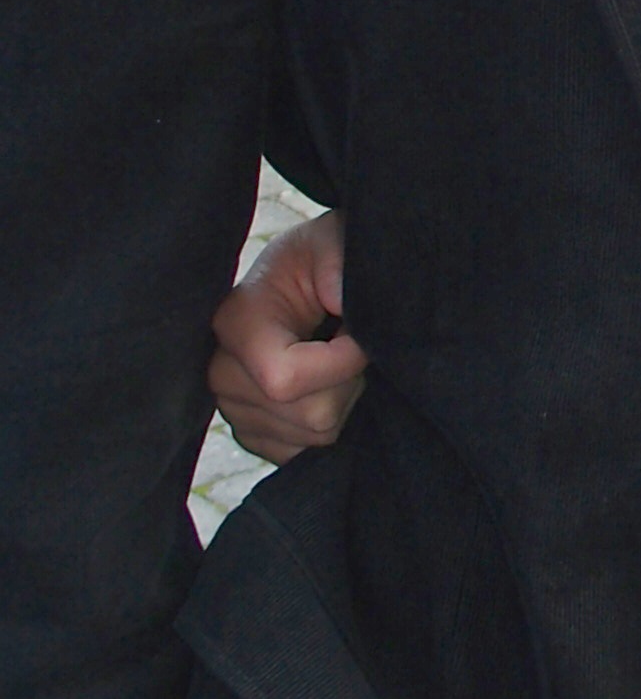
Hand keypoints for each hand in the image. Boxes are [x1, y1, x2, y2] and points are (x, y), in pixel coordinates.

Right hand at [208, 213, 367, 464]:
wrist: (312, 277)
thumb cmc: (326, 257)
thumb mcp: (336, 245)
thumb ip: (341, 273)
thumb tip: (347, 316)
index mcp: (234, 322)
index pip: (284, 379)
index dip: (340, 364)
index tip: (359, 334)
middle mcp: (222, 373)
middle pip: (309, 415)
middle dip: (347, 381)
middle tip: (346, 342)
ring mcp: (234, 410)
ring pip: (315, 437)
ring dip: (344, 399)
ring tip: (334, 358)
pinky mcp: (254, 435)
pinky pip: (308, 453)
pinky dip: (332, 422)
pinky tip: (326, 385)